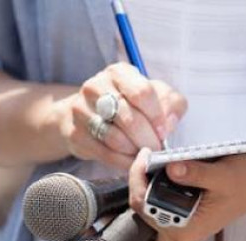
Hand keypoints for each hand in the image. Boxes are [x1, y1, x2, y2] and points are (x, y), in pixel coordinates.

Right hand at [48, 63, 187, 168]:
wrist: (87, 114)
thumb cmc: (129, 104)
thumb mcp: (155, 95)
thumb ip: (171, 103)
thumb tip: (169, 122)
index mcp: (119, 73)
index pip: (142, 93)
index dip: (157, 116)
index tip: (163, 132)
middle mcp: (96, 87)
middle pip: (129, 118)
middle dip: (148, 139)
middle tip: (156, 149)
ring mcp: (81, 110)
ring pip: (115, 139)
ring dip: (135, 151)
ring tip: (143, 154)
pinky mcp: (75, 134)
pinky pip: (104, 154)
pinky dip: (122, 161)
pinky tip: (130, 160)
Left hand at [124, 149, 245, 240]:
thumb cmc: (243, 182)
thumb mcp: (222, 175)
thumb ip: (196, 174)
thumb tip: (172, 168)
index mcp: (182, 235)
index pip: (142, 211)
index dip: (136, 186)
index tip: (144, 161)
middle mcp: (175, 239)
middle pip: (135, 215)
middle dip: (134, 186)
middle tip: (145, 158)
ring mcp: (174, 232)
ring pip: (138, 217)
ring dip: (138, 191)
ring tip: (146, 163)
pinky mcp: (175, 221)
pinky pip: (149, 214)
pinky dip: (145, 195)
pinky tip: (150, 174)